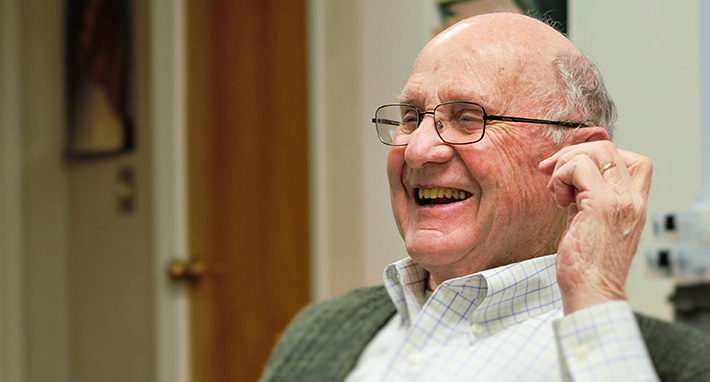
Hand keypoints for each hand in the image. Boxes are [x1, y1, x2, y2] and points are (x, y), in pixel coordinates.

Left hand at [539, 141, 652, 314]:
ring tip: (558, 195)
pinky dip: (560, 178)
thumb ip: (588, 200)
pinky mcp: (601, 204)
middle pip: (607, 148)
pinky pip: (577, 168)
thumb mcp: (592, 225)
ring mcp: (619, 200)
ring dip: (564, 167)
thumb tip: (569, 178)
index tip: (571, 173)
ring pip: (593, 152)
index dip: (597, 155)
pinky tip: (558, 202)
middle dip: (572, 154)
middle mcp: (632, 199)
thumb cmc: (587, 267)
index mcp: (633, 203)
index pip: (631, 159)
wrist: (592, 293)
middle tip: (551, 176)